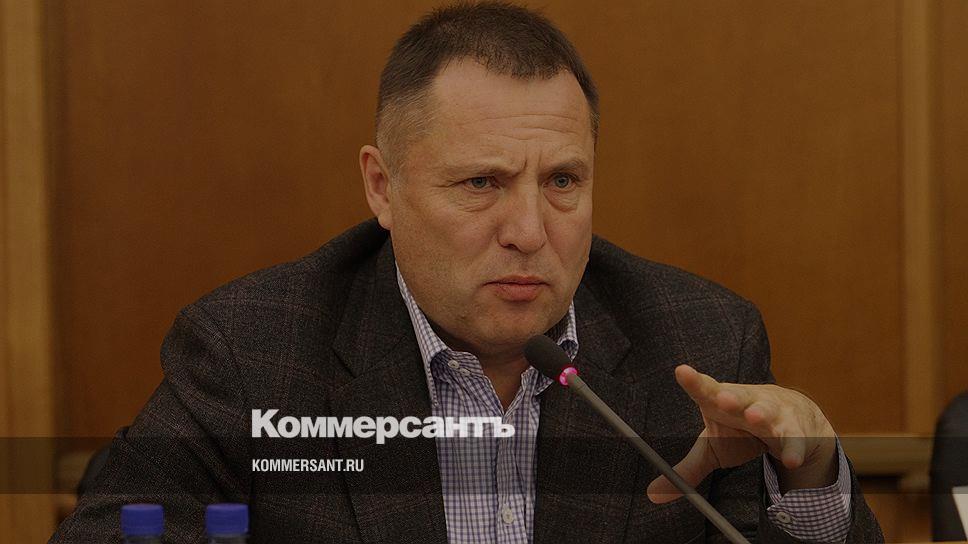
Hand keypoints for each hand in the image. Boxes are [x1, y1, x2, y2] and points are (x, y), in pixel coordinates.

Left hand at [647, 364, 837, 502]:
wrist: (792, 417)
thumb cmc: (741, 429)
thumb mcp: (712, 448)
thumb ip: (686, 469)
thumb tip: (653, 495)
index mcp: (721, 401)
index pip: (705, 390)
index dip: (693, 381)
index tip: (682, 372)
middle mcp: (746, 402)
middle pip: (738, 397)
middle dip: (731, 398)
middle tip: (722, 399)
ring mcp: (772, 413)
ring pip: (767, 411)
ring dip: (762, 413)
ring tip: (756, 417)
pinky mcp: (794, 429)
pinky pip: (794, 440)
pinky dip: (793, 449)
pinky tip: (792, 460)